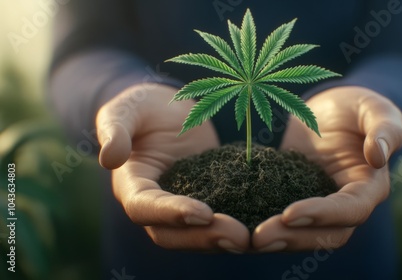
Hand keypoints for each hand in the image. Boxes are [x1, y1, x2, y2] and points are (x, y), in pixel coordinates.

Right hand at [96, 83, 249, 252]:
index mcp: (132, 185)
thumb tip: (109, 158)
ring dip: (223, 239)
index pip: (144, 207)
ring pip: (198, 234)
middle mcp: (155, 204)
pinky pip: (219, 216)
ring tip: (254, 237)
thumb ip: (116, 129)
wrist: (170, 110)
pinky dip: (238, 222)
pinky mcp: (208, 198)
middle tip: (239, 236)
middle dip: (204, 237)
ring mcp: (183, 204)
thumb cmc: (144, 107)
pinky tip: (263, 223)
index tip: (203, 213)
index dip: (171, 213)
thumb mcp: (127, 109)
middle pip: (173, 233)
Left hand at [252, 86, 401, 251]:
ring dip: (277, 239)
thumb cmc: (357, 107)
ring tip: (247, 238)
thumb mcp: (374, 109)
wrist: (332, 111)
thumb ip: (384, 129)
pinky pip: (279, 218)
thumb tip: (378, 156)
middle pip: (325, 234)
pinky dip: (262, 222)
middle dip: (293, 238)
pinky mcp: (293, 198)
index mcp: (369, 188)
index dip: (322, 215)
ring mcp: (317, 205)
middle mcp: (344, 205)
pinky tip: (237, 224)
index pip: (350, 210)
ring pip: (301, 234)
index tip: (289, 213)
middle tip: (258, 237)